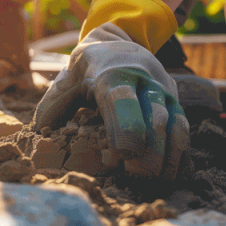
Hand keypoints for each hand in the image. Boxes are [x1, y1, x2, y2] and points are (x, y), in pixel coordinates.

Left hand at [32, 23, 189, 179]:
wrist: (118, 43)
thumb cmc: (86, 69)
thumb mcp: (67, 78)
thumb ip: (55, 103)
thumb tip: (42, 129)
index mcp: (112, 74)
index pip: (121, 99)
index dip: (125, 126)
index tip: (124, 154)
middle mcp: (143, 80)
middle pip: (153, 116)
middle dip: (150, 149)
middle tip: (139, 177)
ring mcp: (162, 90)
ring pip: (173, 123)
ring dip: (167, 155)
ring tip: (156, 182)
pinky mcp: (174, 100)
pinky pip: (183, 127)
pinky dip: (181, 152)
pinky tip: (175, 175)